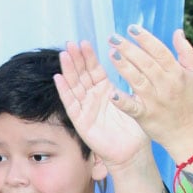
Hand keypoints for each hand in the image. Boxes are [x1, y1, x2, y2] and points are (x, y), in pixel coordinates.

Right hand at [55, 40, 150, 166]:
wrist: (133, 150)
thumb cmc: (135, 126)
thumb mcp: (134, 99)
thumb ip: (129, 82)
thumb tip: (131, 61)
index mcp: (105, 90)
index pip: (94, 69)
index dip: (88, 56)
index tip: (84, 42)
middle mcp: (92, 97)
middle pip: (81, 74)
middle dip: (75, 59)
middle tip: (70, 43)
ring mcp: (85, 108)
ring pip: (74, 86)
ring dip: (68, 71)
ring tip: (63, 55)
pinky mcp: (81, 121)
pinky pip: (71, 104)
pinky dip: (64, 91)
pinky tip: (58, 78)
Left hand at [106, 26, 192, 156]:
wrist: (191, 134)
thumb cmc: (192, 102)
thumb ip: (186, 52)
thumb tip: (177, 31)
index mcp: (178, 73)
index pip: (160, 51)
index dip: (145, 39)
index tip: (131, 28)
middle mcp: (167, 85)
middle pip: (146, 63)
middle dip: (129, 48)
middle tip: (113, 37)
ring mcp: (156, 101)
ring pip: (138, 80)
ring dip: (123, 66)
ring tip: (111, 53)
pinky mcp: (147, 117)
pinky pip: (133, 108)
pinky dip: (123, 101)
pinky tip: (112, 93)